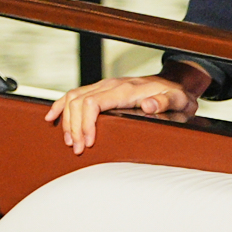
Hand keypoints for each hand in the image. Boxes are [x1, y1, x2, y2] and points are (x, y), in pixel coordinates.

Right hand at [47, 67, 206, 152]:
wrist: (175, 82)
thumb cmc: (176, 95)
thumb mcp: (178, 100)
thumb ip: (164, 102)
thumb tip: (147, 105)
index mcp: (124, 90)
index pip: (93, 103)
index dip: (85, 123)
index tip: (88, 143)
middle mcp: (110, 85)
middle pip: (78, 101)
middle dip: (74, 127)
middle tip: (77, 150)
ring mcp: (104, 85)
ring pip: (73, 97)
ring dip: (67, 120)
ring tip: (69, 142)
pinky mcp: (101, 89)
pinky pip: (75, 94)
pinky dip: (61, 105)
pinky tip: (52, 117)